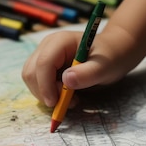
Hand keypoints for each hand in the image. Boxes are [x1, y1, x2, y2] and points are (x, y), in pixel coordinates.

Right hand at [21, 28, 140, 107]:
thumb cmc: (111, 57)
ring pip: (30, 78)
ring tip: (69, 99)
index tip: (56, 103)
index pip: (43, 63)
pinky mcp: (44, 66)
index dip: (45, 86)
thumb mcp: (105, 67)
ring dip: (45, 94)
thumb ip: (87, 74)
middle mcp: (47, 46)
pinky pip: (36, 82)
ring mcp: (44, 55)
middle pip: (31, 72)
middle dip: (44, 91)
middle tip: (68, 102)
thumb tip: (66, 81)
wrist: (114, 52)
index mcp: (60, 41)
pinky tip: (64, 95)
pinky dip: (47, 93)